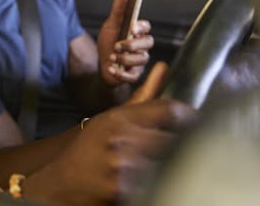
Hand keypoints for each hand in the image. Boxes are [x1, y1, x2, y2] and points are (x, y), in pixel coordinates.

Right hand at [25, 63, 194, 205]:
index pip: (169, 110)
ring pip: (170, 165)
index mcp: (120, 119)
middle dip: (188, 142)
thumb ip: (143, 96)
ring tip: (181, 165)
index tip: (200, 120)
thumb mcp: (112, 119)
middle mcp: (122, 141)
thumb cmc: (88, 149)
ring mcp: (124, 169)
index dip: (191, 115)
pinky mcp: (125, 193)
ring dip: (177, 164)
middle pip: (176, 139)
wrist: (59, 183)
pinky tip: (164, 181)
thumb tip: (163, 66)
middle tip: (198, 144)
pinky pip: (158, 185)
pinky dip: (164, 182)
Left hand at [98, 0, 153, 86]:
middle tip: (118, 46)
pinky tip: (111, 68)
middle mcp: (142, 46)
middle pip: (148, 43)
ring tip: (112, 57)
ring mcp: (140, 61)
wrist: (101, 64)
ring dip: (125, 59)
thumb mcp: (111, 25)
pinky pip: (133, 76)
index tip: (132, 27)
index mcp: (137, 32)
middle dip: (133, 45)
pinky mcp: (135, 75)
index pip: (146, 27)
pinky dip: (121, 73)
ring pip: (140, 60)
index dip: (141, 27)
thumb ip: (118, 9)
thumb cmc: (109, 42)